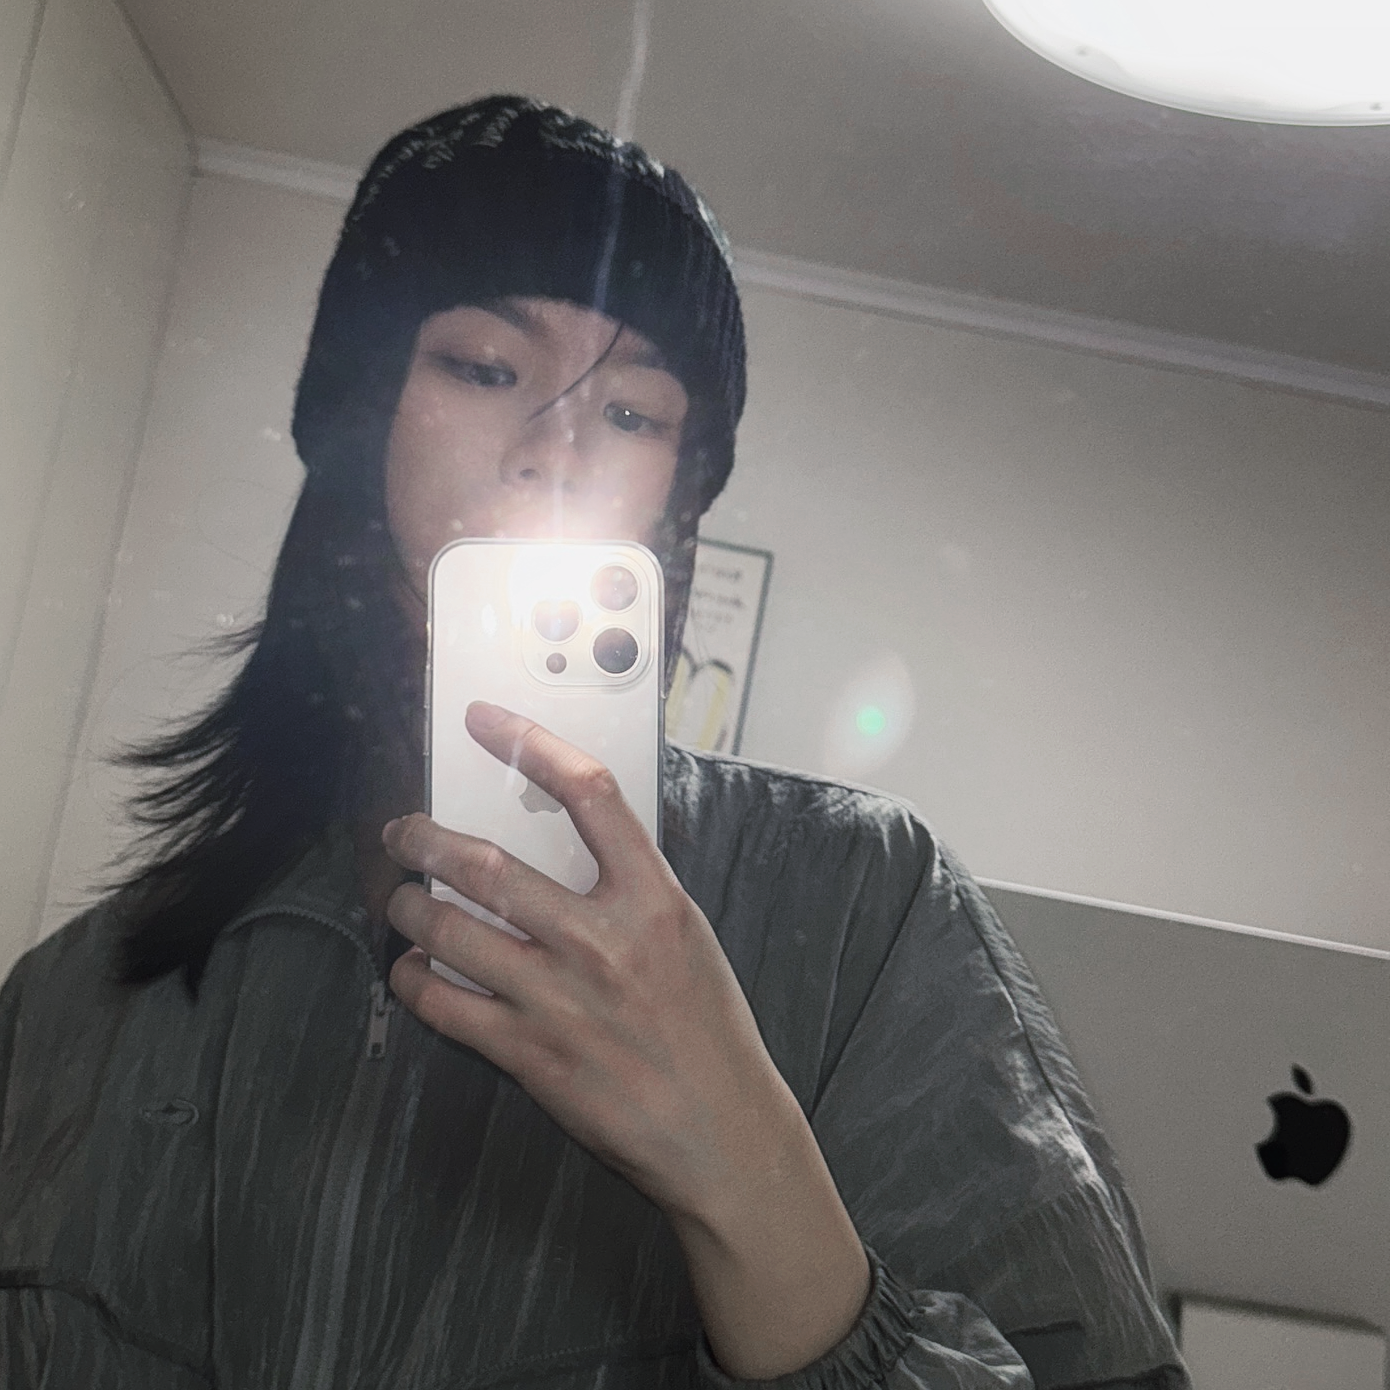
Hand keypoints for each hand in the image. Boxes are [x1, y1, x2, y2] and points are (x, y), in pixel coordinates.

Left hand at [382, 699, 792, 1220]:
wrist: (721, 1132)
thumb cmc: (709, 1032)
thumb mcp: (687, 938)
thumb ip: (630, 891)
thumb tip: (563, 850)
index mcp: (653, 900)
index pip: (590, 793)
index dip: (531, 743)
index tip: (488, 722)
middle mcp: (602, 941)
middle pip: (490, 865)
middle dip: (427, 839)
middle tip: (404, 829)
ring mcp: (560, 999)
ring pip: (453, 931)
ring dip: (410, 907)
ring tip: (401, 898)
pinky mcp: (530, 1055)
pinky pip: (446, 1005)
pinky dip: (416, 979)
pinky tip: (412, 969)